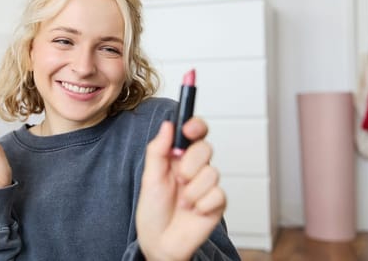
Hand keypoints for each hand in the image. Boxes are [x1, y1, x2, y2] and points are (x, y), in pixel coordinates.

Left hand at [136, 119, 226, 260]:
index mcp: (179, 159)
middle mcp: (196, 169)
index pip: (195, 134)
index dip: (196, 126)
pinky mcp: (218, 203)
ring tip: (182, 203)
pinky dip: (201, 205)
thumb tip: (167, 125)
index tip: (189, 129)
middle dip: (190, 165)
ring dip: (192, 191)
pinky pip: (217, 194)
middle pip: (206, 149)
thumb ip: (158, 150)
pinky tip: (193, 212)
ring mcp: (208, 186)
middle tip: (178, 180)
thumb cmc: (153, 211)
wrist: (160, 243)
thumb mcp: (150, 178)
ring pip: (212, 173)